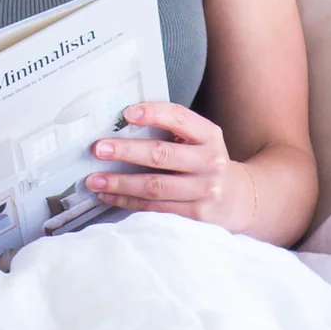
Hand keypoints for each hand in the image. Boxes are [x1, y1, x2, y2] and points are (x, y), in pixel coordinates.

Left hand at [85, 102, 245, 227]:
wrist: (235, 198)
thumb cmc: (205, 161)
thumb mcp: (199, 139)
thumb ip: (171, 129)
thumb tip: (123, 123)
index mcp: (209, 135)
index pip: (179, 118)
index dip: (152, 113)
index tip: (126, 114)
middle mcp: (210, 162)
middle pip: (161, 155)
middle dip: (126, 151)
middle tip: (98, 149)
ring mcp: (204, 191)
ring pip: (155, 186)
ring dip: (120, 182)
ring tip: (94, 179)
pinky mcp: (195, 216)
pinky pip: (155, 208)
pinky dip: (128, 202)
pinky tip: (109, 195)